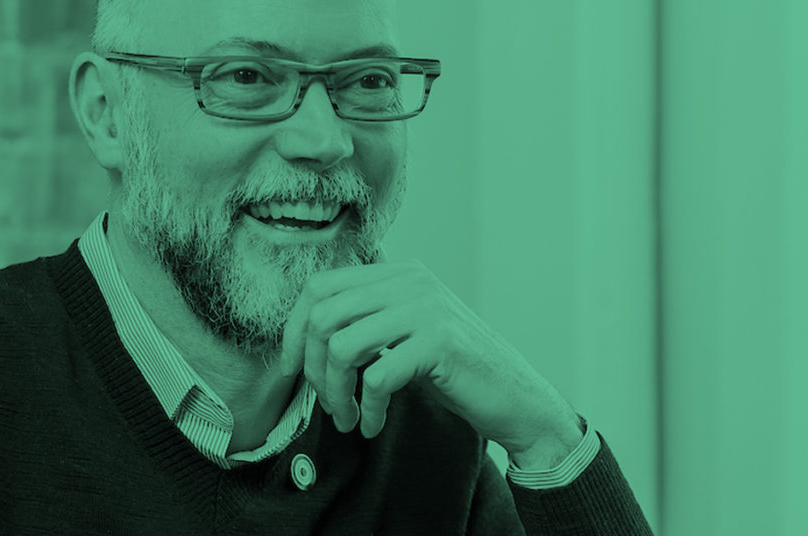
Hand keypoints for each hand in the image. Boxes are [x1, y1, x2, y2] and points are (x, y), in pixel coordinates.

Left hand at [280, 260, 582, 465]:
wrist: (517, 399)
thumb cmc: (454, 372)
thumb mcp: (405, 334)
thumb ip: (366, 323)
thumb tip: (300, 339)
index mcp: (399, 274)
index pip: (321, 285)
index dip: (293, 329)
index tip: (290, 369)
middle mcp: (411, 281)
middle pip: (323, 314)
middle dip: (311, 367)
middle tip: (325, 403)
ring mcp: (426, 308)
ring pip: (342, 345)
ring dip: (335, 392)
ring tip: (347, 417)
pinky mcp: (439, 342)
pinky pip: (375, 376)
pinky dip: (367, 408)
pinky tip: (373, 425)